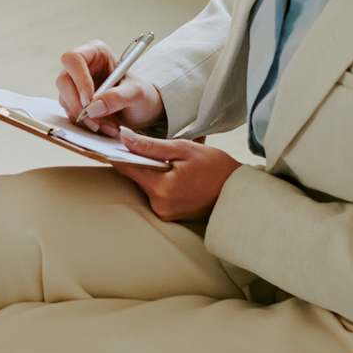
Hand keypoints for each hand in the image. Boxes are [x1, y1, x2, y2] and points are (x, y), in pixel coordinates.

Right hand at [57, 40, 164, 136]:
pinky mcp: (75, 102)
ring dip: (84, 117)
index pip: (74, 59)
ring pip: (64, 100)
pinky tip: (103, 126)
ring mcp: (76, 85)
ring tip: (107, 125)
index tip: (89, 100)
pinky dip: (85, 124)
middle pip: (63, 81)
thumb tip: (93, 107)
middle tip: (94, 120)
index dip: (79, 79)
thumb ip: (117, 97)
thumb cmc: (142, 94)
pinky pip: (70, 113)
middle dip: (77, 104)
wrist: (142, 110)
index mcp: (96, 52)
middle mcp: (82, 67)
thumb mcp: (137, 93)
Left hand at [111, 129, 238, 221]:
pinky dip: (162, 182)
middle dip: (144, 162)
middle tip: (162, 151)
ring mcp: (164, 213)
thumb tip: (123, 137)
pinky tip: (179, 176)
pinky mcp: (170, 216)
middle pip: (138, 177)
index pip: (127, 168)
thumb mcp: (183, 150)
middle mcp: (159, 205)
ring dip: (154, 172)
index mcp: (161, 188)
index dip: (118, 153)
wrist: (239, 194)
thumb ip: (150, 146)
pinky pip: (158, 194)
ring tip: (176, 164)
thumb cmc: (216, 168)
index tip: (113, 142)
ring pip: (147, 185)